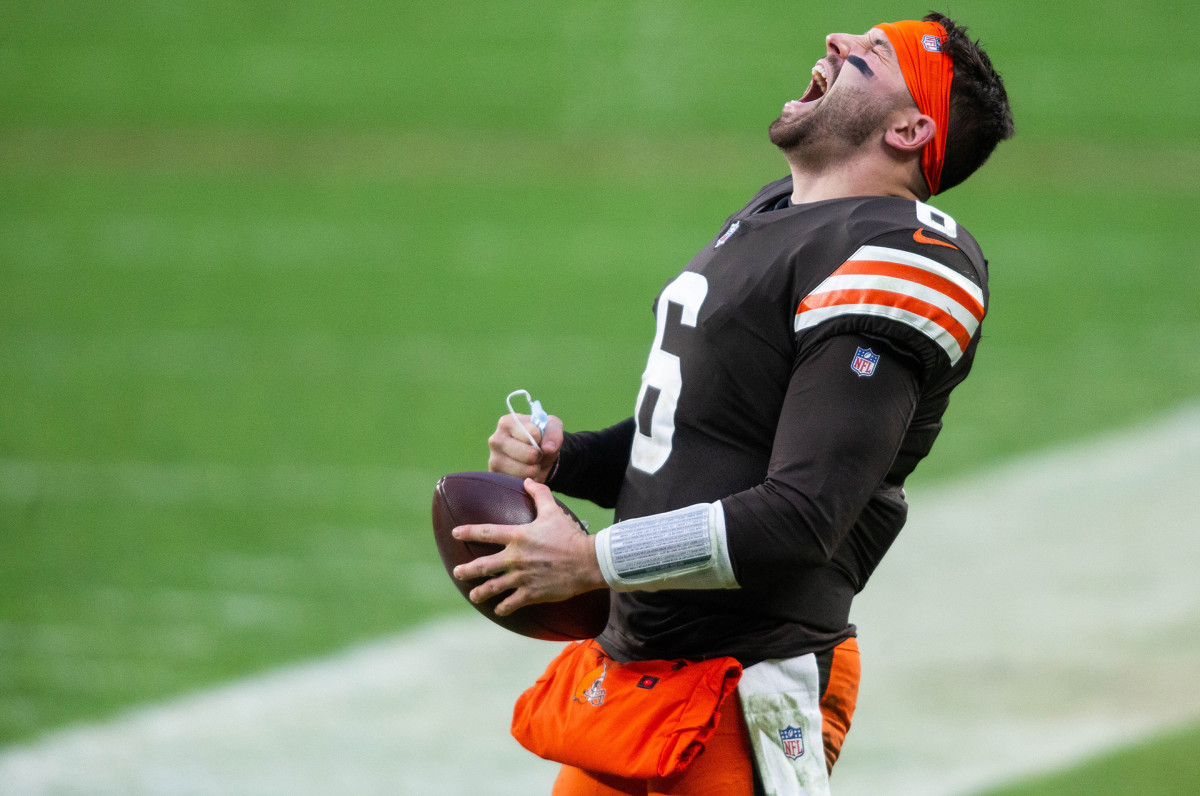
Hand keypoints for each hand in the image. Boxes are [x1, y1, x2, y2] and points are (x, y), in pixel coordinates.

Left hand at [451, 479, 606, 615]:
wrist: (586, 561)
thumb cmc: (569, 535)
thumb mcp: (553, 511)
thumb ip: (539, 494)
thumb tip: (528, 480)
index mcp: (517, 536)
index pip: (486, 533)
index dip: (468, 532)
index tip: (455, 533)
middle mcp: (515, 557)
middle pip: (482, 565)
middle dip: (466, 570)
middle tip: (457, 572)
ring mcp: (522, 577)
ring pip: (493, 587)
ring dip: (480, 592)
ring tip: (473, 595)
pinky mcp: (531, 593)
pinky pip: (512, 603)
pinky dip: (504, 607)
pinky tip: (499, 610)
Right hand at [487, 412, 563, 482]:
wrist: (536, 455)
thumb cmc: (540, 437)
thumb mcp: (552, 427)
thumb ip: (554, 433)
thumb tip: (548, 448)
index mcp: (507, 422)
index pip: (533, 433)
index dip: (543, 440)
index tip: (540, 440)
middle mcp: (496, 439)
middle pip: (528, 454)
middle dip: (538, 456)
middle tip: (537, 454)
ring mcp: (494, 459)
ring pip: (524, 470)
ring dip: (534, 469)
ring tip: (531, 463)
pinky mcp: (496, 476)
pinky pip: (519, 482)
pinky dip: (527, 480)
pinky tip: (524, 472)